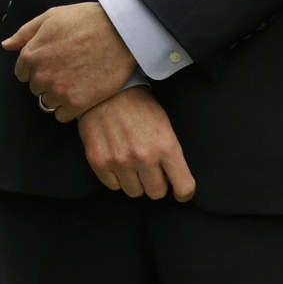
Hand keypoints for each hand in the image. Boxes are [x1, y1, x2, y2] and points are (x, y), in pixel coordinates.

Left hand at [4, 1, 135, 122]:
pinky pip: (62, 115)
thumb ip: (25, 33)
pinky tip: (82, 93)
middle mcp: (41, 75)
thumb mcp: (51, 17)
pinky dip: (69, 107)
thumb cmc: (85, 20)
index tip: (54, 60)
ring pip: (48, 103)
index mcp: (31, 55)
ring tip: (76, 80)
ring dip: (58, 95)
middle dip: (48, 80)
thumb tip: (6, 46)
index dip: (37, 67)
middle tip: (68, 68)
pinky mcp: (77, 104)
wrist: (120, 33)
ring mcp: (58, 91)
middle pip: (36, 88)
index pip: (22, 73)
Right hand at [77, 88, 194, 200]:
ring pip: (134, 192)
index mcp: (166, 146)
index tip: (180, 192)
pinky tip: (116, 160)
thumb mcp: (164, 125)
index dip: (183, 192)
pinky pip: (113, 186)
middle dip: (155, 183)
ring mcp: (120, 161)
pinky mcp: (99, 162)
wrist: (107, 90)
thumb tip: (173, 179)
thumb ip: (170, 153)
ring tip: (131, 162)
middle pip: (156, 193)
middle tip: (150, 169)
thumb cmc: (139, 105)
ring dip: (135, 181)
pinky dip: (116, 177)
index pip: (183, 186)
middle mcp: (144, 157)